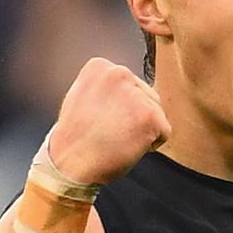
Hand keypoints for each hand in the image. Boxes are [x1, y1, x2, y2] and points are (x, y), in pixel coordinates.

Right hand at [48, 57, 170, 184]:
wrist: (68, 166)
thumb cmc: (75, 138)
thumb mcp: (83, 96)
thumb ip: (107, 87)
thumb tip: (132, 86)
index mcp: (100, 66)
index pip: (130, 85)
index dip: (120, 108)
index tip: (98, 118)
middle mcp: (120, 72)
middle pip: (147, 96)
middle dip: (134, 117)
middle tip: (108, 131)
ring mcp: (136, 94)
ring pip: (157, 113)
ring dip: (142, 129)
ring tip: (116, 138)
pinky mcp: (150, 115)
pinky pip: (164, 132)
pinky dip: (151, 144)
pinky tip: (127, 146)